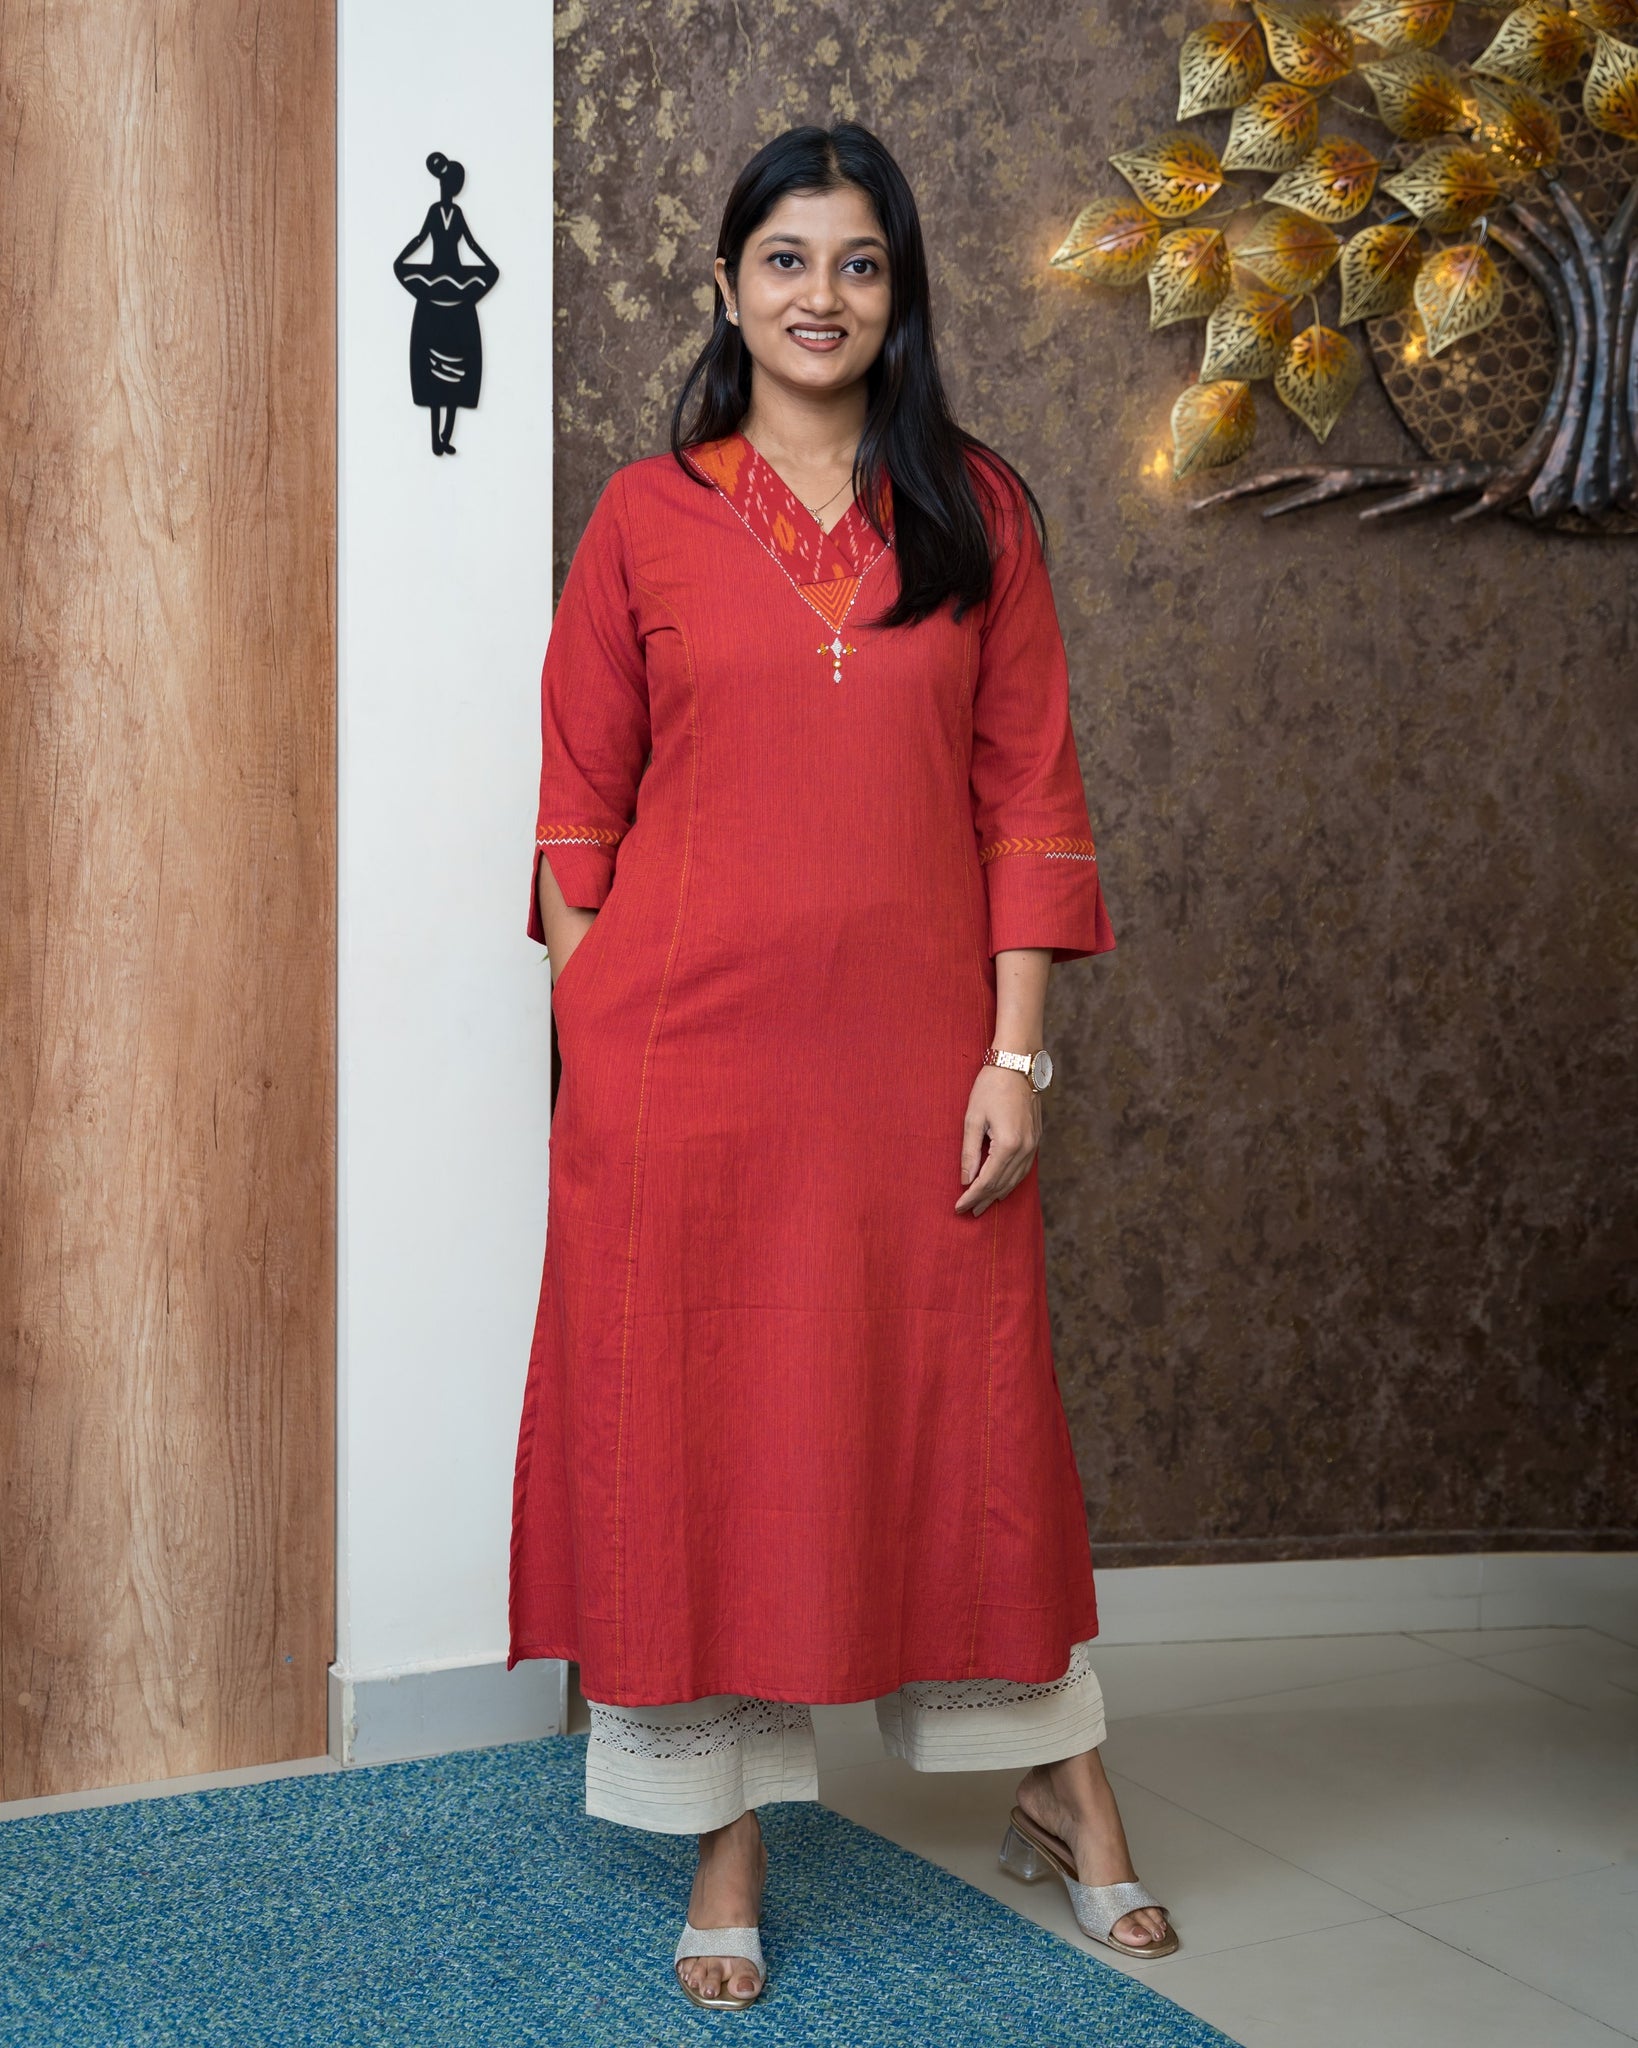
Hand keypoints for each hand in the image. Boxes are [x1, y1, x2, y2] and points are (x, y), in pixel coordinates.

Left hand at [956, 1064, 1040, 1216]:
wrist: (1018, 1065)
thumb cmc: (991, 1086)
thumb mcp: (973, 1118)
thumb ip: (969, 1152)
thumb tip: (966, 1179)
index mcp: (1008, 1144)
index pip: (987, 1181)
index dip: (971, 1196)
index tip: (958, 1207)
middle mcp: (1025, 1149)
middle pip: (1002, 1184)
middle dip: (984, 1199)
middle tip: (968, 1212)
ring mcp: (1034, 1145)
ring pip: (1015, 1180)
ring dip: (998, 1194)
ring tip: (983, 1205)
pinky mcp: (1036, 1139)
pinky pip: (1024, 1169)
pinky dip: (1011, 1182)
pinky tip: (1002, 1187)